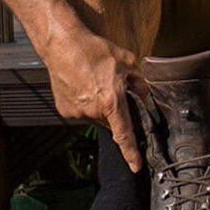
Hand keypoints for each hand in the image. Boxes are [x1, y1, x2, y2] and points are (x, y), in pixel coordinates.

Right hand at [40, 20, 147, 171]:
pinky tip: (84, 86)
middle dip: (116, 111)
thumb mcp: (127, 62)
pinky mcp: (64, 110)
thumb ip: (140, 82)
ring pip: (96, 117)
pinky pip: (82, 113)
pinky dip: (85, 103)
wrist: (63, 43)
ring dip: (100, 106)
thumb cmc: (93, 49)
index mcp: (111, 101)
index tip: (135, 166)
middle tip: (112, 90)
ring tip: (95, 83)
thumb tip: (146, 95)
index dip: (131, 152)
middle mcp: (92, 110)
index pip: (124, 134)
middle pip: (111, 122)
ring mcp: (76, 112)